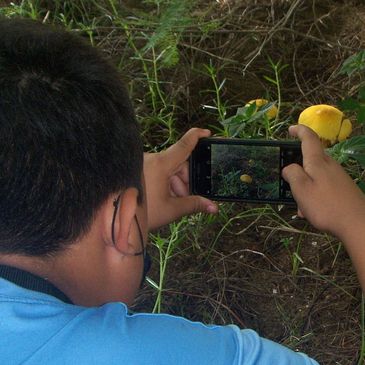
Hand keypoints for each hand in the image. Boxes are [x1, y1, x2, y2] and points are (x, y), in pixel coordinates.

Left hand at [144, 128, 217, 230]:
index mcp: (160, 165)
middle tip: (187, 197)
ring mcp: (142, 164)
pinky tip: (164, 197)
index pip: (183, 146)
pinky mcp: (137, 170)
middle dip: (185, 179)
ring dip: (175, 183)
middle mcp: (150, 160)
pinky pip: (156, 172)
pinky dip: (164, 182)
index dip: (196, 137)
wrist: (115, 219)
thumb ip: (194, 204)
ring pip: (167, 169)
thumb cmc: (142, 213)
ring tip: (173, 201)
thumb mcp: (172, 209)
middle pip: (177, 163)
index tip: (207, 132)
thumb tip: (214, 207)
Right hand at [282, 125, 364, 240]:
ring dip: (304, 188)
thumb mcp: (301, 189)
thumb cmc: (326, 205)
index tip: (290, 129)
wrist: (358, 224)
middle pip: (310, 160)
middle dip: (297, 170)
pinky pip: (322, 186)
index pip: (309, 138)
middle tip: (288, 185)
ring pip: (315, 176)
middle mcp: (330, 165)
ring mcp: (338, 177)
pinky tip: (311, 211)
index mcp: (318, 161)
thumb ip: (292, 174)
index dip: (299, 131)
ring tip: (301, 207)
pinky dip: (313, 195)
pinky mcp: (343, 188)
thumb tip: (288, 168)